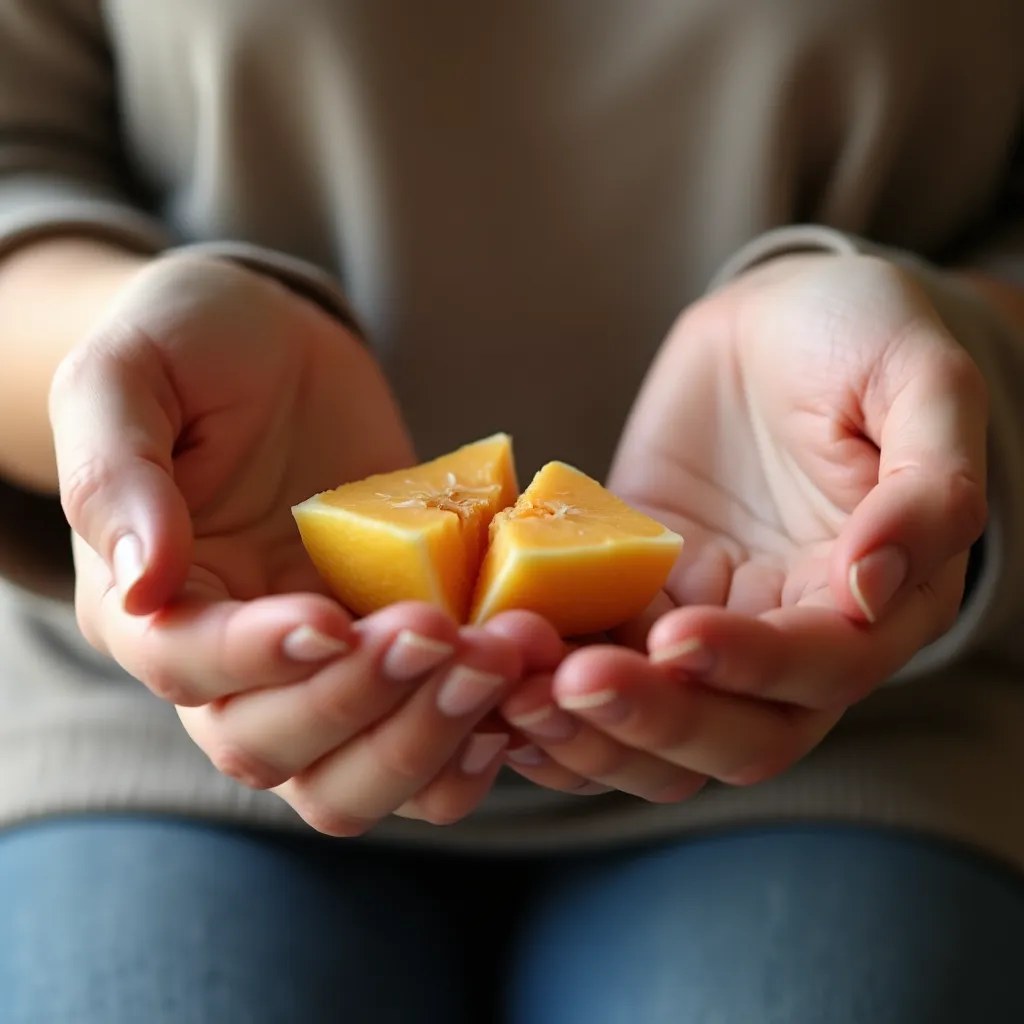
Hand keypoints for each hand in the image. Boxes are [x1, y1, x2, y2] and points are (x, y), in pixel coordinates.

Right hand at [51, 253, 525, 829]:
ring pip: (356, 776)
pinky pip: (429, 744)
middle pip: (276, 750)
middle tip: (441, 633)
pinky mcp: (396, 654)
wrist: (279, 350)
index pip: (190, 667)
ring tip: (500, 657)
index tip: (330, 618)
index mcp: (150, 606)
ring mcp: (323, 668)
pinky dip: (473, 741)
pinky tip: (519, 694)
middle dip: (364, 703)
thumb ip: (115, 474)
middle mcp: (233, 663)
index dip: (260, 659)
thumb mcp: (128, 377)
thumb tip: (142, 583)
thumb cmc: (193, 348)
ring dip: (430, 735)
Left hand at [499, 253, 987, 798]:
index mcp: (877, 604)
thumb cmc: (859, 336)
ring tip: (510, 690)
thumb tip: (872, 590)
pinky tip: (488, 680)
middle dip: (650, 721)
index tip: (675, 637)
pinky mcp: (634, 600)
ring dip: (583, 728)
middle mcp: (790, 639)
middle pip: (731, 733)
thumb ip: (930, 486)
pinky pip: (592, 665)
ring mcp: (705, 625)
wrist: (772, 320)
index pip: (818, 673)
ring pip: (653, 727)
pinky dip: (542, 689)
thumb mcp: (922, 380)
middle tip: (565, 686)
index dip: (749, 668)